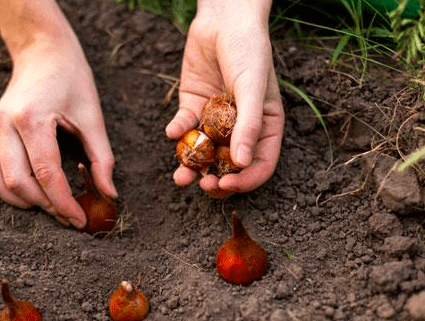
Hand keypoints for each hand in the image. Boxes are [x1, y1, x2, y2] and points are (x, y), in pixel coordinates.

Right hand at [0, 33, 116, 227]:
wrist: (42, 51)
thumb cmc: (72, 79)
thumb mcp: (93, 117)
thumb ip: (102, 159)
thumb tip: (110, 196)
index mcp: (32, 118)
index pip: (46, 173)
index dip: (64, 203)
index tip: (81, 220)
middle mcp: (4, 124)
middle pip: (18, 183)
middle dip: (46, 206)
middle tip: (70, 216)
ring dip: (25, 202)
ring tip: (53, 206)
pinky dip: (11, 191)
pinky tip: (35, 193)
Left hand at [166, 0, 283, 197]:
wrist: (223, 19)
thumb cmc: (248, 51)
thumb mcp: (253, 88)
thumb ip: (249, 126)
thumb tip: (242, 164)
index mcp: (264, 127)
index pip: (259, 164)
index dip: (245, 181)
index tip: (227, 185)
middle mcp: (240, 128)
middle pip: (229, 165)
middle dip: (215, 179)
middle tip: (203, 186)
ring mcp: (215, 120)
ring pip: (203, 152)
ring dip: (191, 166)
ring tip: (180, 177)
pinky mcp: (193, 107)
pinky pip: (184, 127)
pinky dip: (177, 132)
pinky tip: (172, 131)